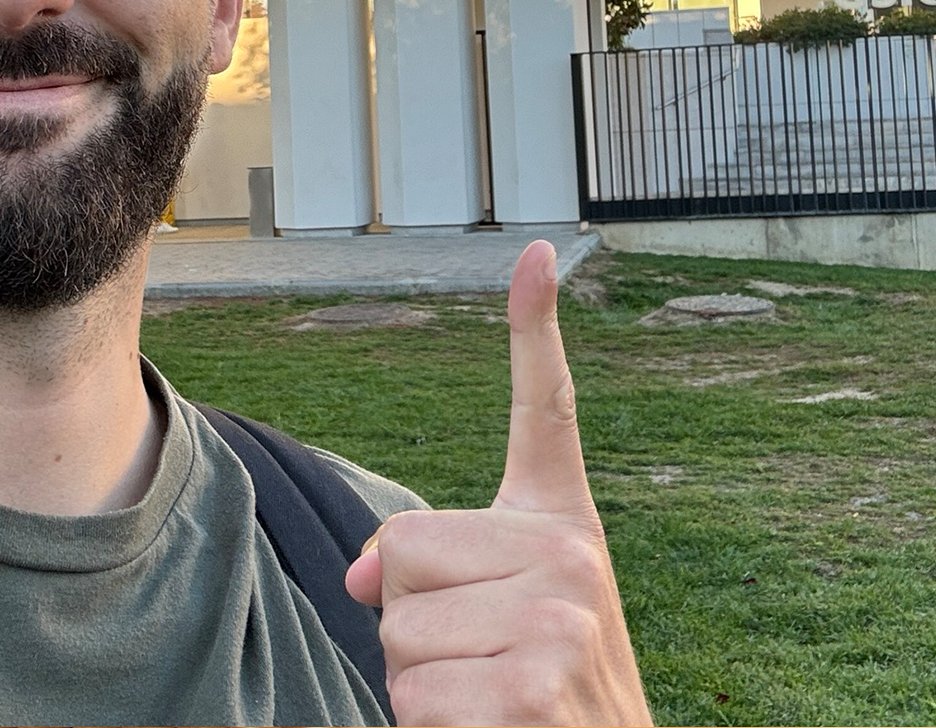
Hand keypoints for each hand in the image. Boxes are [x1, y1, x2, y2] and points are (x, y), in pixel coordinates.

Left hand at [344, 240, 649, 725]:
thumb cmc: (541, 703)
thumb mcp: (505, 622)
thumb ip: (437, 573)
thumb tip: (362, 577)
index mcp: (564, 529)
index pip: (545, 412)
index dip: (535, 329)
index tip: (538, 252)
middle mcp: (574, 560)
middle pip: (400, 551)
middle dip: (411, 622)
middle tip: (481, 665)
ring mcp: (561, 622)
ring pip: (396, 629)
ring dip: (420, 685)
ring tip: (488, 703)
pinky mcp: (535, 688)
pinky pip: (411, 695)